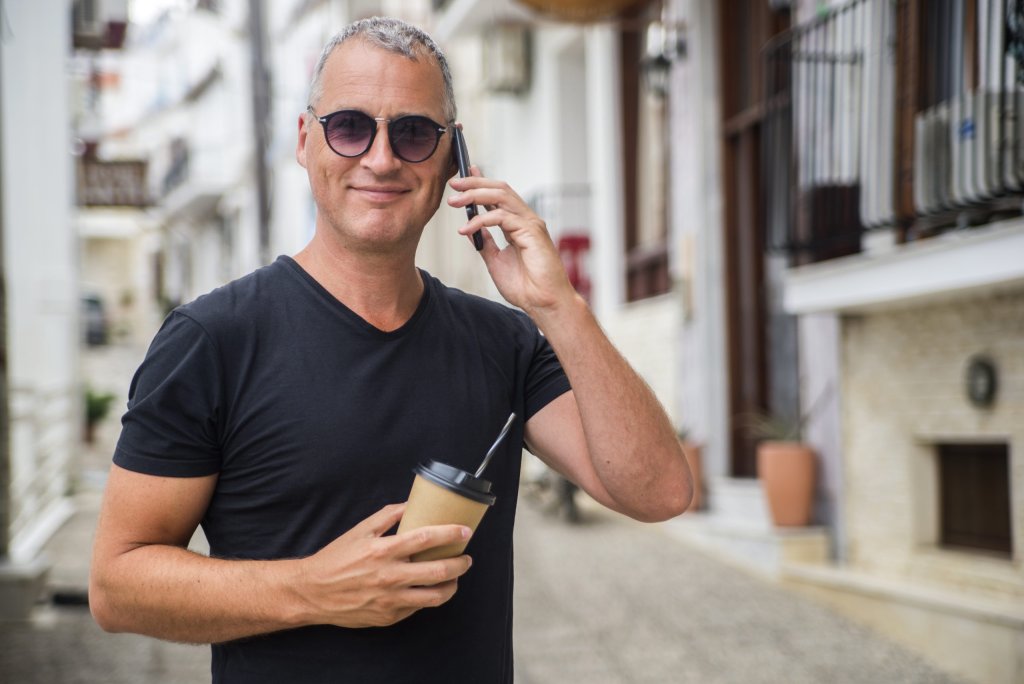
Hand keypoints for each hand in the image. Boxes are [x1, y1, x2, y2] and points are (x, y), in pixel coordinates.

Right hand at [295, 504, 472, 627]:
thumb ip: (388, 516)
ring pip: (435, 596)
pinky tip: (428, 589)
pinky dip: (428, 597)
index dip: (451, 534)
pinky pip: (418, 608)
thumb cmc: (336, 559)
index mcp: (383, 551)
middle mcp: (390, 576)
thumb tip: (411, 504)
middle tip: (466, 558)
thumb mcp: (360, 531)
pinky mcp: (389, 617)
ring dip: (451, 585)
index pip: (427, 538)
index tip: (465, 531)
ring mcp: (390, 600)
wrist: (312, 593)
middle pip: (439, 571)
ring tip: (454, 577)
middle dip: (460, 563)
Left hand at [448, 169, 576, 316]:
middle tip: (453, 185)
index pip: (498, 196)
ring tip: (454, 202)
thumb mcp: (496, 261)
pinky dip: (480, 220)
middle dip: (474, 183)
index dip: (480, 183)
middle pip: (499, 189)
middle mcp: (525, 220)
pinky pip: (501, 217)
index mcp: (518, 225)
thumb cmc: (526, 286)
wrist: (543, 303)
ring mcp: (530, 223)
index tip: (461, 179)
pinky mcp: (531, 231)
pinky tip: (466, 229)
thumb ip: (485, 243)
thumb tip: (470, 229)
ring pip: (501, 196)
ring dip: (475, 195)